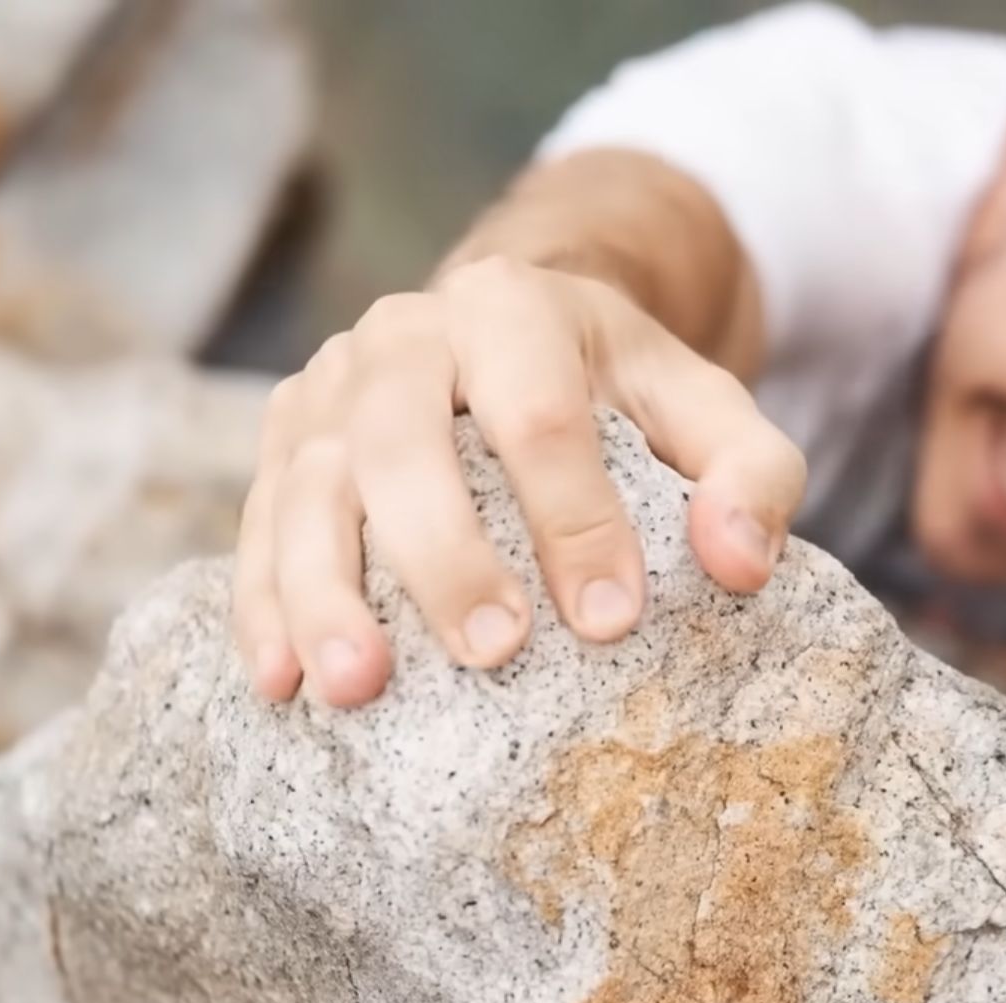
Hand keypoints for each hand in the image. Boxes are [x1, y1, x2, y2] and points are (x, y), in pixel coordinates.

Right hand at [233, 256, 806, 706]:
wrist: (511, 333)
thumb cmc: (617, 390)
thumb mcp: (704, 408)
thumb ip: (748, 473)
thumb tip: (739, 564)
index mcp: (512, 309)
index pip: (537, 413)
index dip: (573, 516)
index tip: (610, 621)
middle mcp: (403, 336)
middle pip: (401, 440)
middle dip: (441, 554)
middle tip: (490, 653)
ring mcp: (328, 388)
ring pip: (306, 485)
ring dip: (323, 591)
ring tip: (355, 689)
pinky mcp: (282, 443)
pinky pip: (257, 524)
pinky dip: (261, 605)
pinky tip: (278, 682)